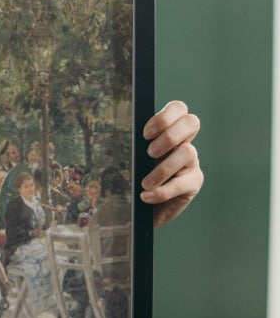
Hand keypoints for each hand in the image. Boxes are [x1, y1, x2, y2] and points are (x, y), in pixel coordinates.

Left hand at [141, 100, 202, 227]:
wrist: (142, 209)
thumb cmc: (134, 179)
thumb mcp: (132, 159)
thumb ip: (134, 147)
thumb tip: (123, 140)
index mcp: (168, 130)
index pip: (178, 108)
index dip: (165, 117)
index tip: (146, 135)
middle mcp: (183, 142)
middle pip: (191, 122)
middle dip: (169, 136)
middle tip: (150, 153)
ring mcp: (191, 161)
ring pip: (188, 152)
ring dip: (163, 168)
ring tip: (145, 183)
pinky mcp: (194, 182)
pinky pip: (183, 183)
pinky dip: (163, 191)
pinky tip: (146, 196)